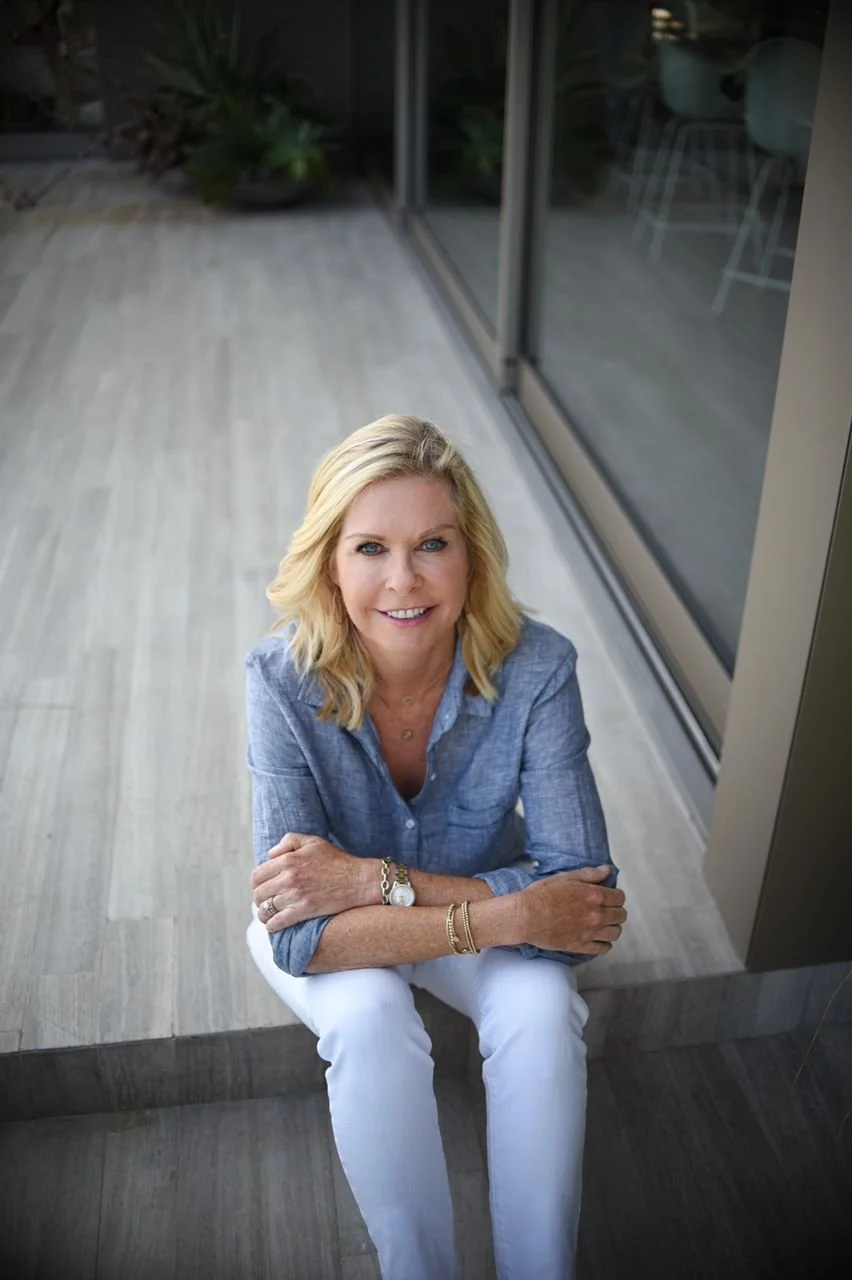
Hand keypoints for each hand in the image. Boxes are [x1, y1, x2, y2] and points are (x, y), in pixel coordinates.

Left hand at [250, 833, 373, 932]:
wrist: (359, 880)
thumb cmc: (337, 860)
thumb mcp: (313, 842)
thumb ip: (289, 841)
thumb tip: (269, 855)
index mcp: (288, 860)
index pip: (256, 875)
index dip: (256, 883)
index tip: (261, 887)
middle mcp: (289, 877)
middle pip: (259, 893)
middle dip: (259, 899)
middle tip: (265, 902)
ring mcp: (296, 895)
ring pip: (266, 910)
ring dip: (263, 914)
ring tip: (267, 915)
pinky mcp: (305, 910)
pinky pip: (277, 922)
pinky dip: (271, 926)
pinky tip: (274, 925)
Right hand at [518, 865, 626, 954]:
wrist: (526, 916)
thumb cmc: (542, 895)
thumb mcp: (566, 878)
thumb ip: (589, 874)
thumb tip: (606, 870)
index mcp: (594, 895)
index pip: (619, 897)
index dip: (616, 896)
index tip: (611, 897)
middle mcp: (596, 915)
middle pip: (620, 916)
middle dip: (616, 911)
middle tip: (608, 910)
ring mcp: (590, 932)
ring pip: (615, 933)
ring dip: (613, 927)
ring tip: (605, 925)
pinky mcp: (581, 946)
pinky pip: (603, 948)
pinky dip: (605, 944)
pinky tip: (599, 939)